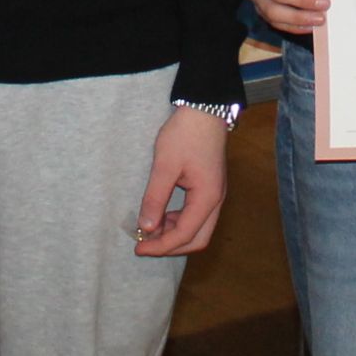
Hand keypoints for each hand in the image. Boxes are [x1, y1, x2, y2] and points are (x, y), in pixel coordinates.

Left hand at [131, 106, 228, 256]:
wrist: (204, 109)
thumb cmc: (185, 134)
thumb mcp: (165, 165)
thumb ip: (155, 198)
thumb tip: (146, 228)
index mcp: (207, 198)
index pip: (184, 235)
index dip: (161, 245)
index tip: (139, 247)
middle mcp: (216, 200)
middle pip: (197, 239)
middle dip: (171, 246)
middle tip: (145, 245)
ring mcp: (215, 194)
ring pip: (198, 228)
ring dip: (175, 234)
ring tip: (150, 229)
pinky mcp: (210, 187)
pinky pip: (197, 215)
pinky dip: (179, 221)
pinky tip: (163, 215)